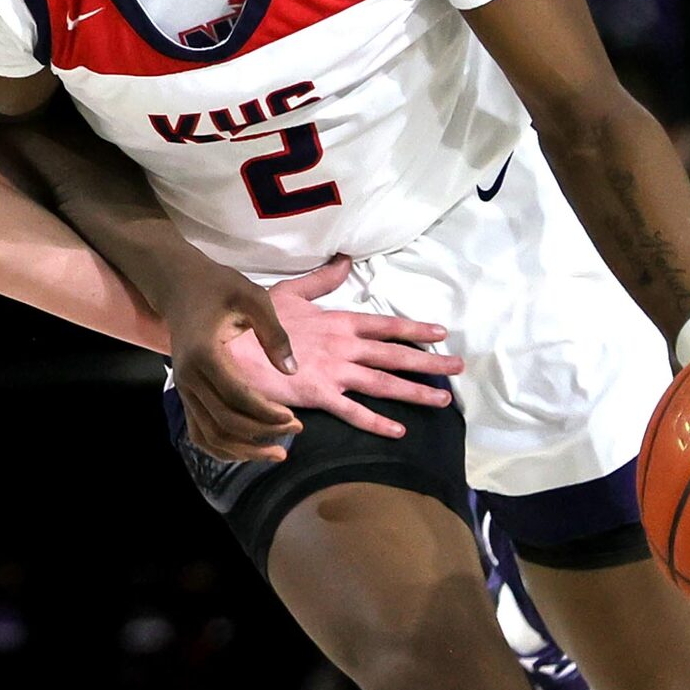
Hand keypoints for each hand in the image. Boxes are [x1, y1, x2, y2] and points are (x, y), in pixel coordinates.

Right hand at [164, 272, 304, 464]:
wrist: (179, 285)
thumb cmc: (218, 287)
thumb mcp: (252, 298)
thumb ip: (274, 333)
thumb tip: (292, 370)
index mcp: (204, 354)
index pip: (237, 397)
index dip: (267, 413)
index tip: (294, 418)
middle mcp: (188, 377)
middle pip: (224, 422)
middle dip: (262, 433)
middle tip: (295, 430)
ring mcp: (184, 389)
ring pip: (210, 435)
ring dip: (243, 450)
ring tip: (276, 452)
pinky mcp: (185, 394)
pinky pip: (200, 433)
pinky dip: (224, 449)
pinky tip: (250, 450)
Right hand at [255, 255, 461, 438]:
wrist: (230, 346)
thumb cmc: (256, 320)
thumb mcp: (291, 293)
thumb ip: (322, 279)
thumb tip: (346, 259)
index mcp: (338, 322)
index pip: (386, 325)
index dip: (415, 330)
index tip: (441, 333)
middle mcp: (344, 347)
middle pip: (395, 355)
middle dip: (430, 362)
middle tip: (459, 367)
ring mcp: (333, 372)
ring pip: (383, 383)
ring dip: (415, 392)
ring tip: (442, 399)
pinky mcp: (318, 396)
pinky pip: (353, 412)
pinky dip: (377, 423)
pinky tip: (399, 431)